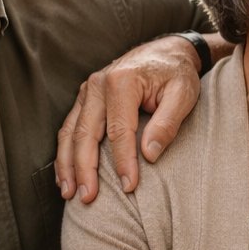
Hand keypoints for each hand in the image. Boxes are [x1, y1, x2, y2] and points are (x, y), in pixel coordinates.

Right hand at [55, 34, 209, 204]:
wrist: (167, 51)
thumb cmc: (177, 74)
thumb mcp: (183, 94)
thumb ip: (167, 123)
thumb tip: (149, 155)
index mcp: (122, 81)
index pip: (119, 130)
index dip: (123, 161)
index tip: (129, 186)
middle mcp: (98, 84)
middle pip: (85, 134)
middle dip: (85, 169)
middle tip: (88, 198)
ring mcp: (88, 90)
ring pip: (70, 133)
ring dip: (68, 165)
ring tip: (70, 194)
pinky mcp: (85, 98)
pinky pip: (69, 128)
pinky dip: (65, 153)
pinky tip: (66, 175)